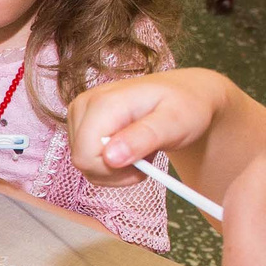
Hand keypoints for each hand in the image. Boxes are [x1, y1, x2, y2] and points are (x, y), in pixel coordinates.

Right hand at [64, 67, 228, 185]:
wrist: (185, 94)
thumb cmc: (185, 107)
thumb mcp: (174, 123)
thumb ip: (143, 138)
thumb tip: (110, 157)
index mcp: (103, 103)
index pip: (85, 156)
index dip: (113, 171)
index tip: (142, 164)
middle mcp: (85, 104)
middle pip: (82, 161)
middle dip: (115, 171)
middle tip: (145, 159)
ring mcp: (80, 112)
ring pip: (83, 163)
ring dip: (114, 168)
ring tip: (140, 149)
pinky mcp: (81, 122)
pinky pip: (86, 158)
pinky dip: (109, 163)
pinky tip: (129, 148)